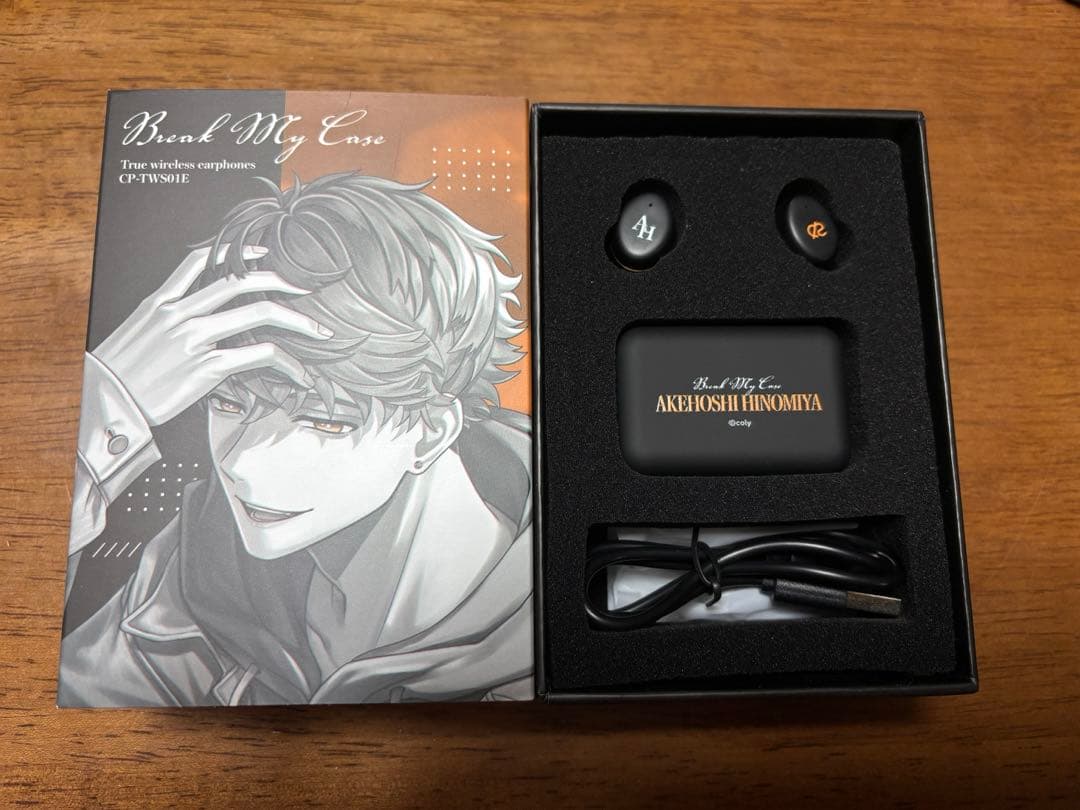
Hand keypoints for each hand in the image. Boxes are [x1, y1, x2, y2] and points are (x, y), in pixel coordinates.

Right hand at [92, 244, 331, 425]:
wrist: (108, 405)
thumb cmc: (119, 377)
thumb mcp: (136, 334)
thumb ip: (165, 319)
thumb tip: (192, 316)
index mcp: (161, 303)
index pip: (203, 261)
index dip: (238, 253)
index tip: (264, 254)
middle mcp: (181, 315)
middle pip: (241, 282)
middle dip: (280, 281)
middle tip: (304, 288)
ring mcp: (196, 339)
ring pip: (259, 313)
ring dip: (297, 320)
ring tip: (318, 330)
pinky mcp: (208, 367)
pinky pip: (260, 355)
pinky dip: (288, 362)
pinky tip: (299, 373)